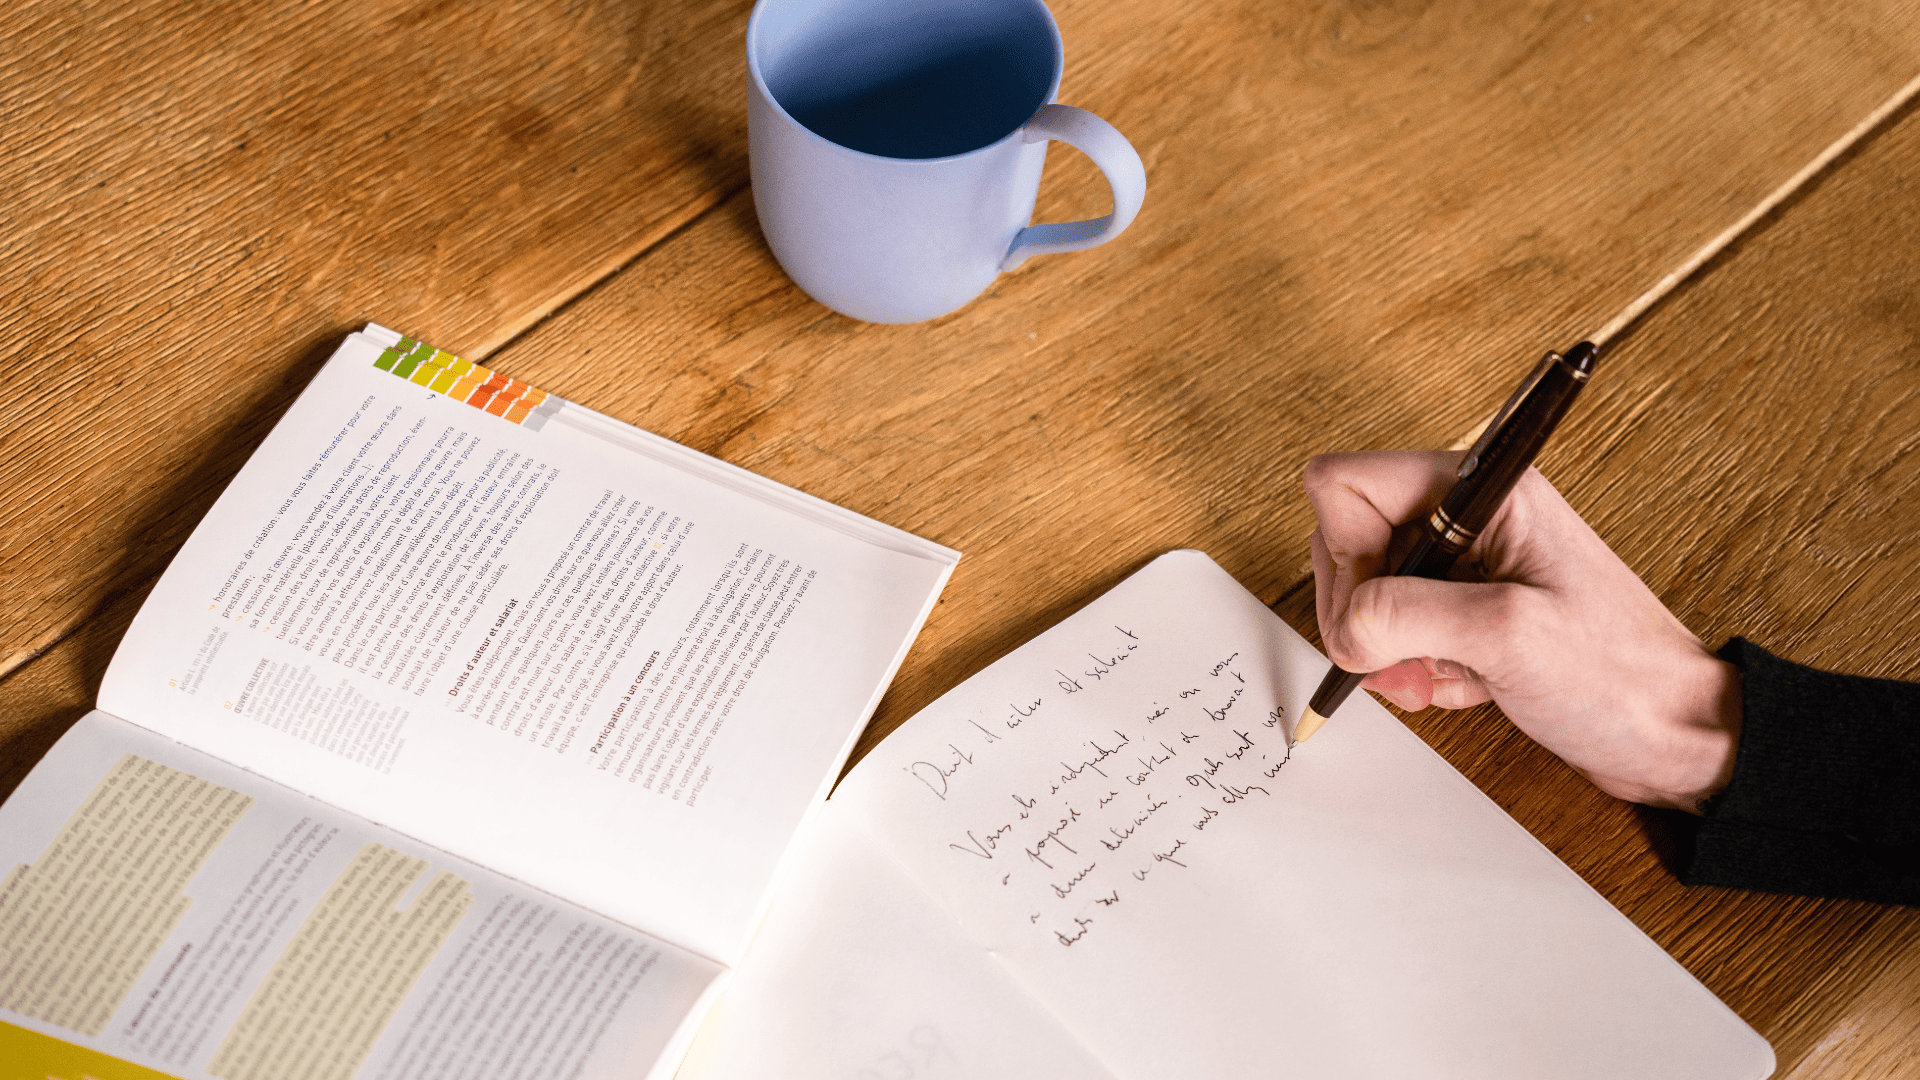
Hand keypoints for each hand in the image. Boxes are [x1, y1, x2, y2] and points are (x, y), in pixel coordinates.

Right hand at [1303, 451, 1741, 811]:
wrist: (1676, 731)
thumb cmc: (1620, 676)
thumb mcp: (1507, 636)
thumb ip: (1408, 615)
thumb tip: (1345, 626)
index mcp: (1484, 492)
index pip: (1349, 485)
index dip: (1344, 554)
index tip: (1375, 614)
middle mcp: (1469, 516)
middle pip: (1346, 537)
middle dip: (1362, 611)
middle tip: (1403, 658)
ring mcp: (1466, 563)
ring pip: (1366, 590)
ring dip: (1387, 647)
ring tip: (1438, 678)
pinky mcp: (1466, 608)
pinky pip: (1395, 628)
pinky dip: (1412, 665)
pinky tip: (1461, 684)